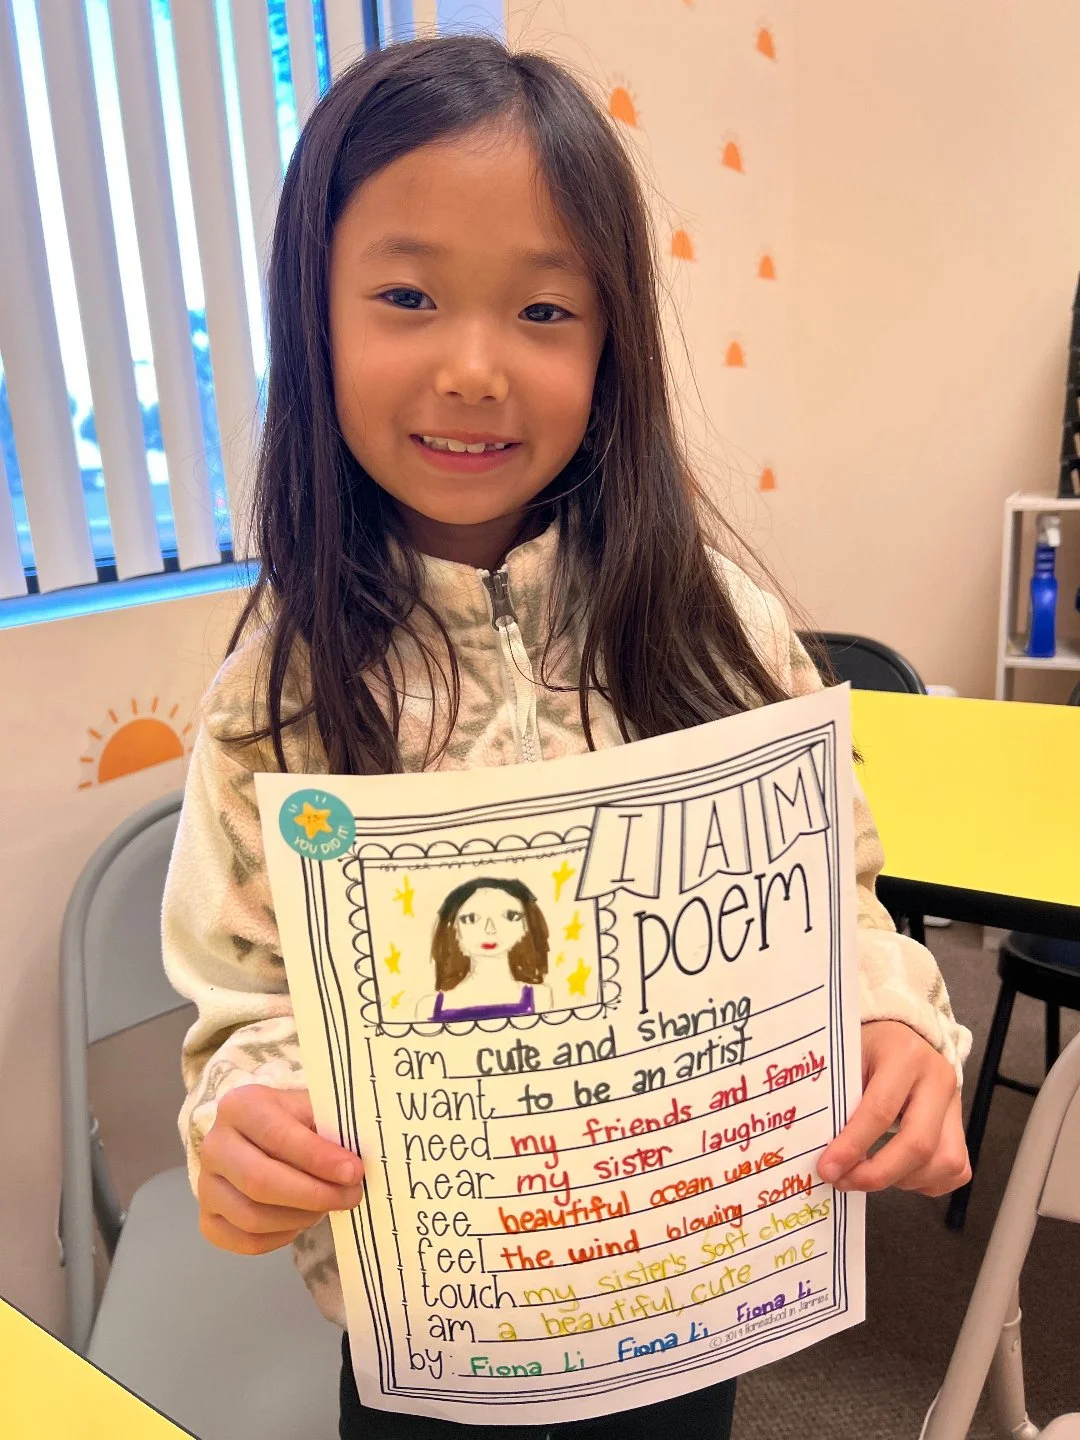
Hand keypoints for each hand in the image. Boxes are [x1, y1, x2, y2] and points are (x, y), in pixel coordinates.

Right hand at [198, 1085, 364, 1254]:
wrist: (262, 1137)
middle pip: (260, 1182)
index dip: (317, 1158)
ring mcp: (206, 1185)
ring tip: (327, 1205)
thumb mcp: (312, 1108)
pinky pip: (246, 1241)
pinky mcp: (209, 1219)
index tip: (354, 1171)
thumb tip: (355, 1161)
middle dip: (313, 1195)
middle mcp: (214, 1145)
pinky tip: (301, 1220)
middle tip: (351, 1196)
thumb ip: (332, 1128)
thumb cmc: (297, 1122)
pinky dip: (281, 1237)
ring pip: (253, 1217)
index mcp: (239, 1106)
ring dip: (301, 1217)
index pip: (276, 1136)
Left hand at [817, 1020, 970, 1196]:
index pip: (881, 1110)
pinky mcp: (961, 1124)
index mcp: (905, 1055)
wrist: (899, 1033)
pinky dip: (925, 1182)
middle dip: (878, 1174)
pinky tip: (897, 1172)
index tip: (827, 1168)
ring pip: (944, 1162)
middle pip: (919, 1144)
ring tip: (869, 1174)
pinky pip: (956, 1168)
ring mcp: (955, 1104)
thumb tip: (821, 1148)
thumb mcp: (847, 1058)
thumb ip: (838, 1098)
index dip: (853, 1146)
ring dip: (902, 1180)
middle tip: (844, 1182)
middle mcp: (938, 1079)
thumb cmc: (866, 1046)